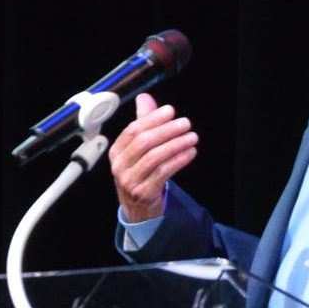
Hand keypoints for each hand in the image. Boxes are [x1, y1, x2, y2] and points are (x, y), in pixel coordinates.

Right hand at [108, 91, 198, 220]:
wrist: (137, 209)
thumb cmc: (139, 174)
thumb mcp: (138, 150)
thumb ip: (143, 122)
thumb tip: (144, 98)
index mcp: (116, 151)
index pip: (133, 130)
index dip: (153, 119)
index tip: (170, 111)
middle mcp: (120, 166)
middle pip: (144, 142)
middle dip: (167, 130)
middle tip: (185, 123)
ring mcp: (130, 180)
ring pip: (155, 157)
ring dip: (176, 145)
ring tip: (192, 137)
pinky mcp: (144, 193)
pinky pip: (163, 173)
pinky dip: (179, 160)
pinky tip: (190, 153)